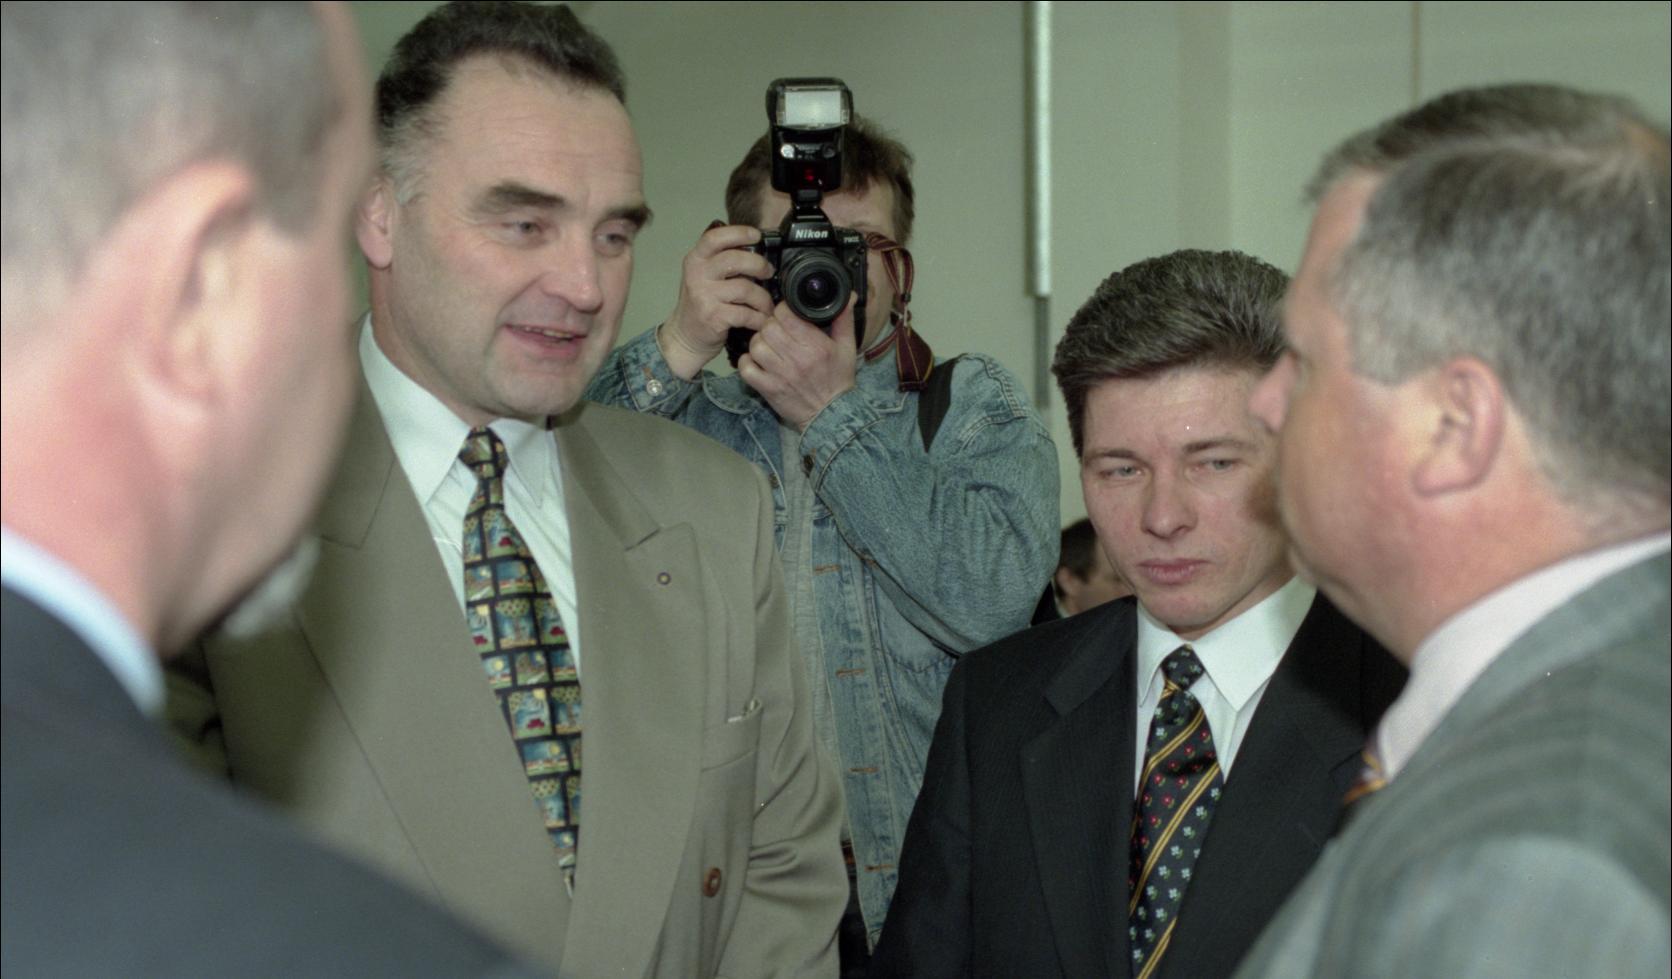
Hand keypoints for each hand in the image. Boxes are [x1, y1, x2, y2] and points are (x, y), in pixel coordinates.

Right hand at [659, 223, 774, 378]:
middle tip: (768, 272)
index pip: (715, 237)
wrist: (685, 337)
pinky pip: (745, 313)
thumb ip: (723, 261)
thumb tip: (756, 249)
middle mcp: (697, 275)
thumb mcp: (704, 276)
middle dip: (759, 265)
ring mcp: (704, 296)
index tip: (756, 235)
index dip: (738, 233)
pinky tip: (761, 320)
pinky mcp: (713, 317)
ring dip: (763, 298)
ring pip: (745, 288)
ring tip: (767, 305)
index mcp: (696, 260)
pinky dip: (758, 318)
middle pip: (735, 259)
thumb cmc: (701, 305)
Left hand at [737, 299, 857, 430]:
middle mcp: (796, 358)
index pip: (786, 315)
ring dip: (759, 342)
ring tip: (768, 345)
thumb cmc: (838, 379)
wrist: (831, 415)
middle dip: (771, 325)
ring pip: (756, 345)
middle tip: (777, 330)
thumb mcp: (847, 347)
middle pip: (768, 327)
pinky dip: (747, 362)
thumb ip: (844, 319)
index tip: (787, 314)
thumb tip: (848, 294)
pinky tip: (757, 361)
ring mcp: (780, 375)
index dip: (783, 310)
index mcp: (815, 345)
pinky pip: (746, 368)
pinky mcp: (768, 389)